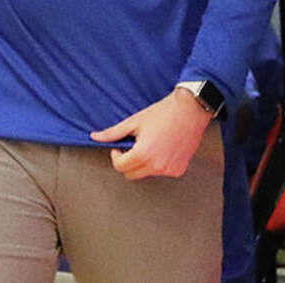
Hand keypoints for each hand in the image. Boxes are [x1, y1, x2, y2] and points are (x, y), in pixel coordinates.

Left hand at [91, 88, 212, 178]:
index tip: (119, 147)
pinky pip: (161, 172)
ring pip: (146, 174)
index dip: (116, 156)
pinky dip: (157, 164)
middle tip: (133, 145)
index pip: (120, 167)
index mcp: (143, 154)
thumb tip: (95, 137)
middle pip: (131, 174)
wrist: (189, 111)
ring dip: (143, 163)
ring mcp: (170, 170)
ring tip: (149, 143)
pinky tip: (162, 148)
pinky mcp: (179, 170)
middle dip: (127, 162)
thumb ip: (113, 133)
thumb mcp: (134, 121)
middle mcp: (157, 166)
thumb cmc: (162, 113)